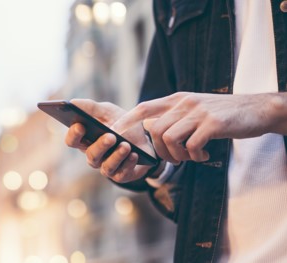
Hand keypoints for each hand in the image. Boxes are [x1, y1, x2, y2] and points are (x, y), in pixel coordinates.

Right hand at [64, 99, 155, 182]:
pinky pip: (122, 174)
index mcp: (86, 140)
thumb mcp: (107, 111)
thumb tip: (72, 102)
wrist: (145, 137)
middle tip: (110, 136)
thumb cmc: (121, 123)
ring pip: (106, 166)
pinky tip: (134, 155)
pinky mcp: (121, 175)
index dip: (74, 135)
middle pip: (91, 155)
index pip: (72, 141)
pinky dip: (128, 164)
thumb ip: (90, 107)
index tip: (80, 125)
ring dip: (116, 156)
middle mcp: (94, 155)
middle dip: (100, 146)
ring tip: (126, 145)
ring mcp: (107, 166)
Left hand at [112, 92, 284, 162]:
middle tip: (175, 159)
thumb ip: (173, 117)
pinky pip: (191, 145)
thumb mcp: (194, 109)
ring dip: (177, 155)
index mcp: (178, 99)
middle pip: (155, 130)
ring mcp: (198, 112)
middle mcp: (185, 103)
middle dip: (160, 151)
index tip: (115, 133)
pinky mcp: (213, 123)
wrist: (256, 109)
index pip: (144, 108)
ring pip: (169, 138)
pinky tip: (205, 154)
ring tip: (191, 157)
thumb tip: (150, 130)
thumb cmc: (222, 114)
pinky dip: (195, 155)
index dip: (127, 121)